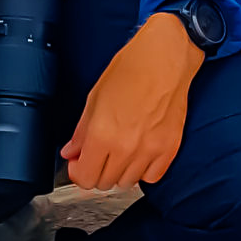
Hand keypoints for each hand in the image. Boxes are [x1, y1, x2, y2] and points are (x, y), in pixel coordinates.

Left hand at [60, 12, 201, 190]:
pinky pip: (152, 177)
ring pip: (127, 183)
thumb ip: (81, 131)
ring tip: (119, 151)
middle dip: (96, 170)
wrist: (165, 57)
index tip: (78, 163)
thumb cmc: (131, 68)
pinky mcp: (169, 149)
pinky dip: (143, 171)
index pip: (84, 177)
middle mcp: (126, 148)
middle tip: (97, 154)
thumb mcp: (95, 96)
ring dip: (119, 171)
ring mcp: (150, 151)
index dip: (77, 171)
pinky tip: (139, 154)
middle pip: (104, 183)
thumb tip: (71, 151)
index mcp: (102, 134)